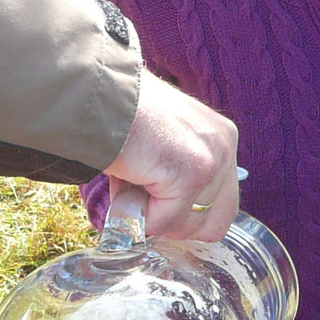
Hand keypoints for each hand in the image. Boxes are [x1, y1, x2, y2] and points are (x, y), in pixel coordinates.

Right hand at [104, 67, 238, 241]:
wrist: (95, 94)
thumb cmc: (118, 116)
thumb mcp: (163, 146)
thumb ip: (177, 178)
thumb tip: (168, 221)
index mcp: (221, 138)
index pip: (223, 207)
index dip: (189, 221)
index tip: (159, 214)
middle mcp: (223, 147)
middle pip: (211, 224)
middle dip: (171, 225)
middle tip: (141, 202)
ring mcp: (210, 160)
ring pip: (184, 226)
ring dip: (150, 217)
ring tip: (130, 181)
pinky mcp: (190, 173)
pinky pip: (162, 221)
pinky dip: (136, 214)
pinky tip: (125, 182)